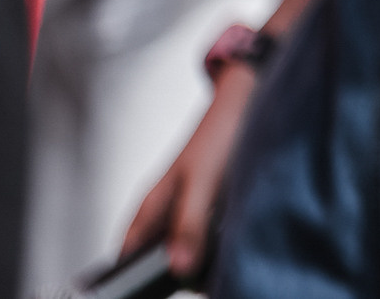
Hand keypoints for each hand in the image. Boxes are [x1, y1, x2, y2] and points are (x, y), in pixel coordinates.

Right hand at [120, 64, 255, 275]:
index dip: (131, 282)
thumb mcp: (202, 184)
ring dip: (205, 262)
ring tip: (227, 270)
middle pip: (160, 259)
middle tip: (206, 286)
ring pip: (189, 250)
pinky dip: (224, 246)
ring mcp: (190, 210)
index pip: (127, 257)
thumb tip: (178, 269)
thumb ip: (188, 226)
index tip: (145, 294)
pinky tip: (242, 247)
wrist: (252, 100)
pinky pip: (213, 238)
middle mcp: (167, 213)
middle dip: (178, 276)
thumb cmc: (220, 136)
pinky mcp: (215, 208)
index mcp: (151, 208)